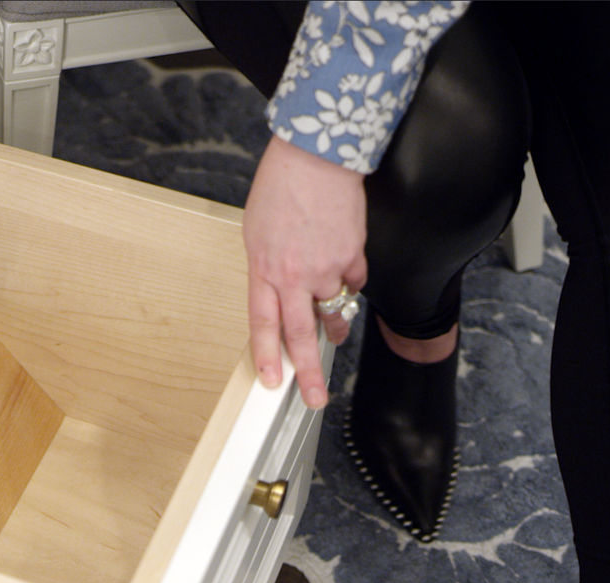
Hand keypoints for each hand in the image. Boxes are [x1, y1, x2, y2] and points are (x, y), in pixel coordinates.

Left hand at [244, 135, 367, 407]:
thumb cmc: (281, 189)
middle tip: (314, 398)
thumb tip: (281, 297)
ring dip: (334, 324)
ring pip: (332, 310)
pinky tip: (343, 266)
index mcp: (263, 269)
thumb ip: (267, 270)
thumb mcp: (256, 233)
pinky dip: (349, 280)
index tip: (273, 382)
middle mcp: (293, 275)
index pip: (263, 324)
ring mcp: (325, 267)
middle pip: (300, 334)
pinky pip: (353, 281)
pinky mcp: (352, 255)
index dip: (268, 356)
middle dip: (308, 372)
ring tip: (334, 335)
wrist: (316, 157)